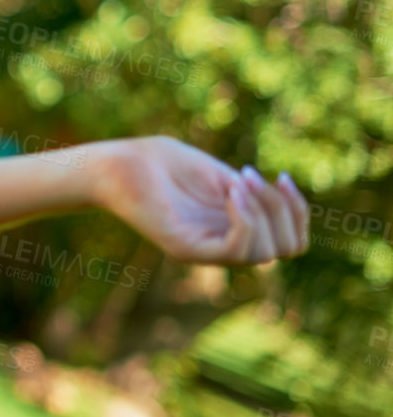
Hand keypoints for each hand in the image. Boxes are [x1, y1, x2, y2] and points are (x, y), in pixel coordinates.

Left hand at [91, 135, 309, 264]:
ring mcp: (204, 250)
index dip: (298, 212)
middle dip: (284, 209)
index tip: (281, 177)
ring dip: (263, 212)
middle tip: (249, 176)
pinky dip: (245, 220)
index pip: (289, 241)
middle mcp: (222, 243)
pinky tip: (232, 192)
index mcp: (233, 228)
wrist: (118, 164)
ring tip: (236, 182)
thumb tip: (280, 201)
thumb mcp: (220, 175)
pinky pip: (236, 251)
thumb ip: (250, 192)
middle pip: (285, 248)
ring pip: (265, 253)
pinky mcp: (185, 249)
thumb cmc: (161, 163)